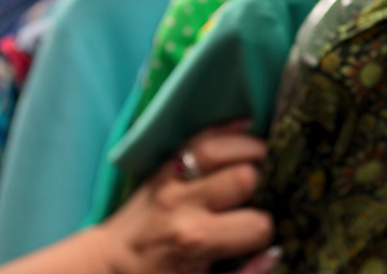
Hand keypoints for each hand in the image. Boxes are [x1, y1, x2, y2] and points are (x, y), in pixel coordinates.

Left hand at [98, 120, 277, 273]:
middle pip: (245, 177)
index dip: (265, 230)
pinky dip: (224, 129)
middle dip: (262, 186)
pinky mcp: (162, 167)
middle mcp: (184, 205)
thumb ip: (244, 273)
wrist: (111, 264)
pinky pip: (196, 138)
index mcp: (197, 240)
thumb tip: (276, 251)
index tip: (259, 233)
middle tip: (262, 196)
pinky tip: (246, 127)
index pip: (257, 225)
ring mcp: (171, 181)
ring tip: (263, 159)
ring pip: (220, 148)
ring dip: (249, 149)